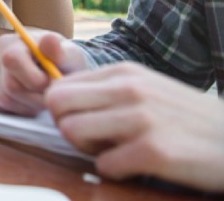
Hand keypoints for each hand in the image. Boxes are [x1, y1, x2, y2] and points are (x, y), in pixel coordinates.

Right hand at [0, 30, 87, 115]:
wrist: (57, 71)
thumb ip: (60, 51)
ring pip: (4, 99)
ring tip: (42, 97)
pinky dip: (17, 109)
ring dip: (28, 105)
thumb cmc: (63, 62)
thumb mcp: (69, 55)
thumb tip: (50, 39)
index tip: (52, 82)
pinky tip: (30, 101)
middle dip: (35, 97)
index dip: (34, 78)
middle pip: (10, 85)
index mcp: (10, 42)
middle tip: (51, 95)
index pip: (12, 60)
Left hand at [45, 63, 223, 191]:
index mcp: (123, 72)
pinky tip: (136, 167)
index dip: (64, 111)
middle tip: (95, 141)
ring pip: (71, 131)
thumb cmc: (186, 119)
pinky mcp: (153, 150)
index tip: (86, 123)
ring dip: (87, 150)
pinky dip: (115, 171)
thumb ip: (107, 91)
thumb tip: (59, 101)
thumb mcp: (146, 89)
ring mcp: (141, 118)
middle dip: (67, 127)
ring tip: (115, 152)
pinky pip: (103, 165)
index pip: (59, 86)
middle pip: (57, 105)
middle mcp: (128, 89)